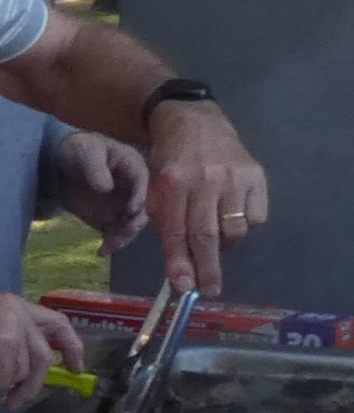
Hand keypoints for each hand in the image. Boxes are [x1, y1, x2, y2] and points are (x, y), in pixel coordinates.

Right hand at [0, 293, 85, 407]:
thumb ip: (6, 338)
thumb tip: (22, 368)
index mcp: (13, 304)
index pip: (56, 322)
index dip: (71, 345)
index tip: (76, 366)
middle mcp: (18, 313)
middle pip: (43, 356)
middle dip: (35, 382)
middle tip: (19, 400)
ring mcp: (12, 330)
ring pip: (21, 372)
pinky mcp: (2, 347)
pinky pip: (2, 380)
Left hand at [54, 130, 149, 253]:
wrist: (60, 164)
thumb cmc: (79, 150)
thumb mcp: (86, 152)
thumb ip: (96, 168)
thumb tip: (107, 188)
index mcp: (134, 168)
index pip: (144, 183)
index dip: (140, 196)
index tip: (131, 209)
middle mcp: (135, 190)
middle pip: (143, 209)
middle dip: (135, 223)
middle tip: (122, 233)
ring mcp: (124, 206)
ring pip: (131, 225)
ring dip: (123, 237)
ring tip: (109, 245)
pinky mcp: (111, 219)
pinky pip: (116, 234)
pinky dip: (111, 243)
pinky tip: (102, 251)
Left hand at [144, 103, 267, 294]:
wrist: (194, 122)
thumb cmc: (169, 161)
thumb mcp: (155, 186)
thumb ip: (164, 221)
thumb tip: (178, 265)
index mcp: (172, 183)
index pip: (176, 231)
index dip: (179, 262)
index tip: (183, 286)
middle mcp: (205, 180)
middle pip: (207, 235)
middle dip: (207, 268)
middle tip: (209, 290)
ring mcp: (234, 177)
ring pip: (235, 230)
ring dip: (225, 245)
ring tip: (215, 240)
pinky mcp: (256, 175)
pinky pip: (255, 217)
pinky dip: (244, 226)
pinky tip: (232, 216)